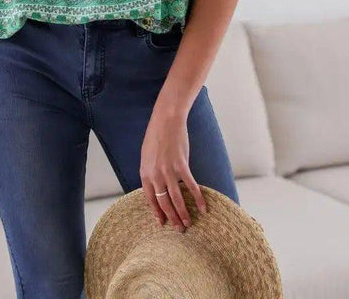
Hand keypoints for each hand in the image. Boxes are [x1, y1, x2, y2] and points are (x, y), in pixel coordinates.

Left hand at [140, 97, 207, 231]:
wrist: (166, 120)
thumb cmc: (156, 136)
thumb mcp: (147, 156)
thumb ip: (151, 172)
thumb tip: (156, 187)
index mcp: (145, 173)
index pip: (150, 199)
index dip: (157, 212)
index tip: (162, 223)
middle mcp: (156, 175)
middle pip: (164, 202)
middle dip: (172, 218)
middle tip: (179, 229)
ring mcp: (169, 171)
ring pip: (177, 199)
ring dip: (183, 213)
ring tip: (189, 223)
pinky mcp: (182, 165)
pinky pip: (191, 186)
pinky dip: (198, 198)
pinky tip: (203, 208)